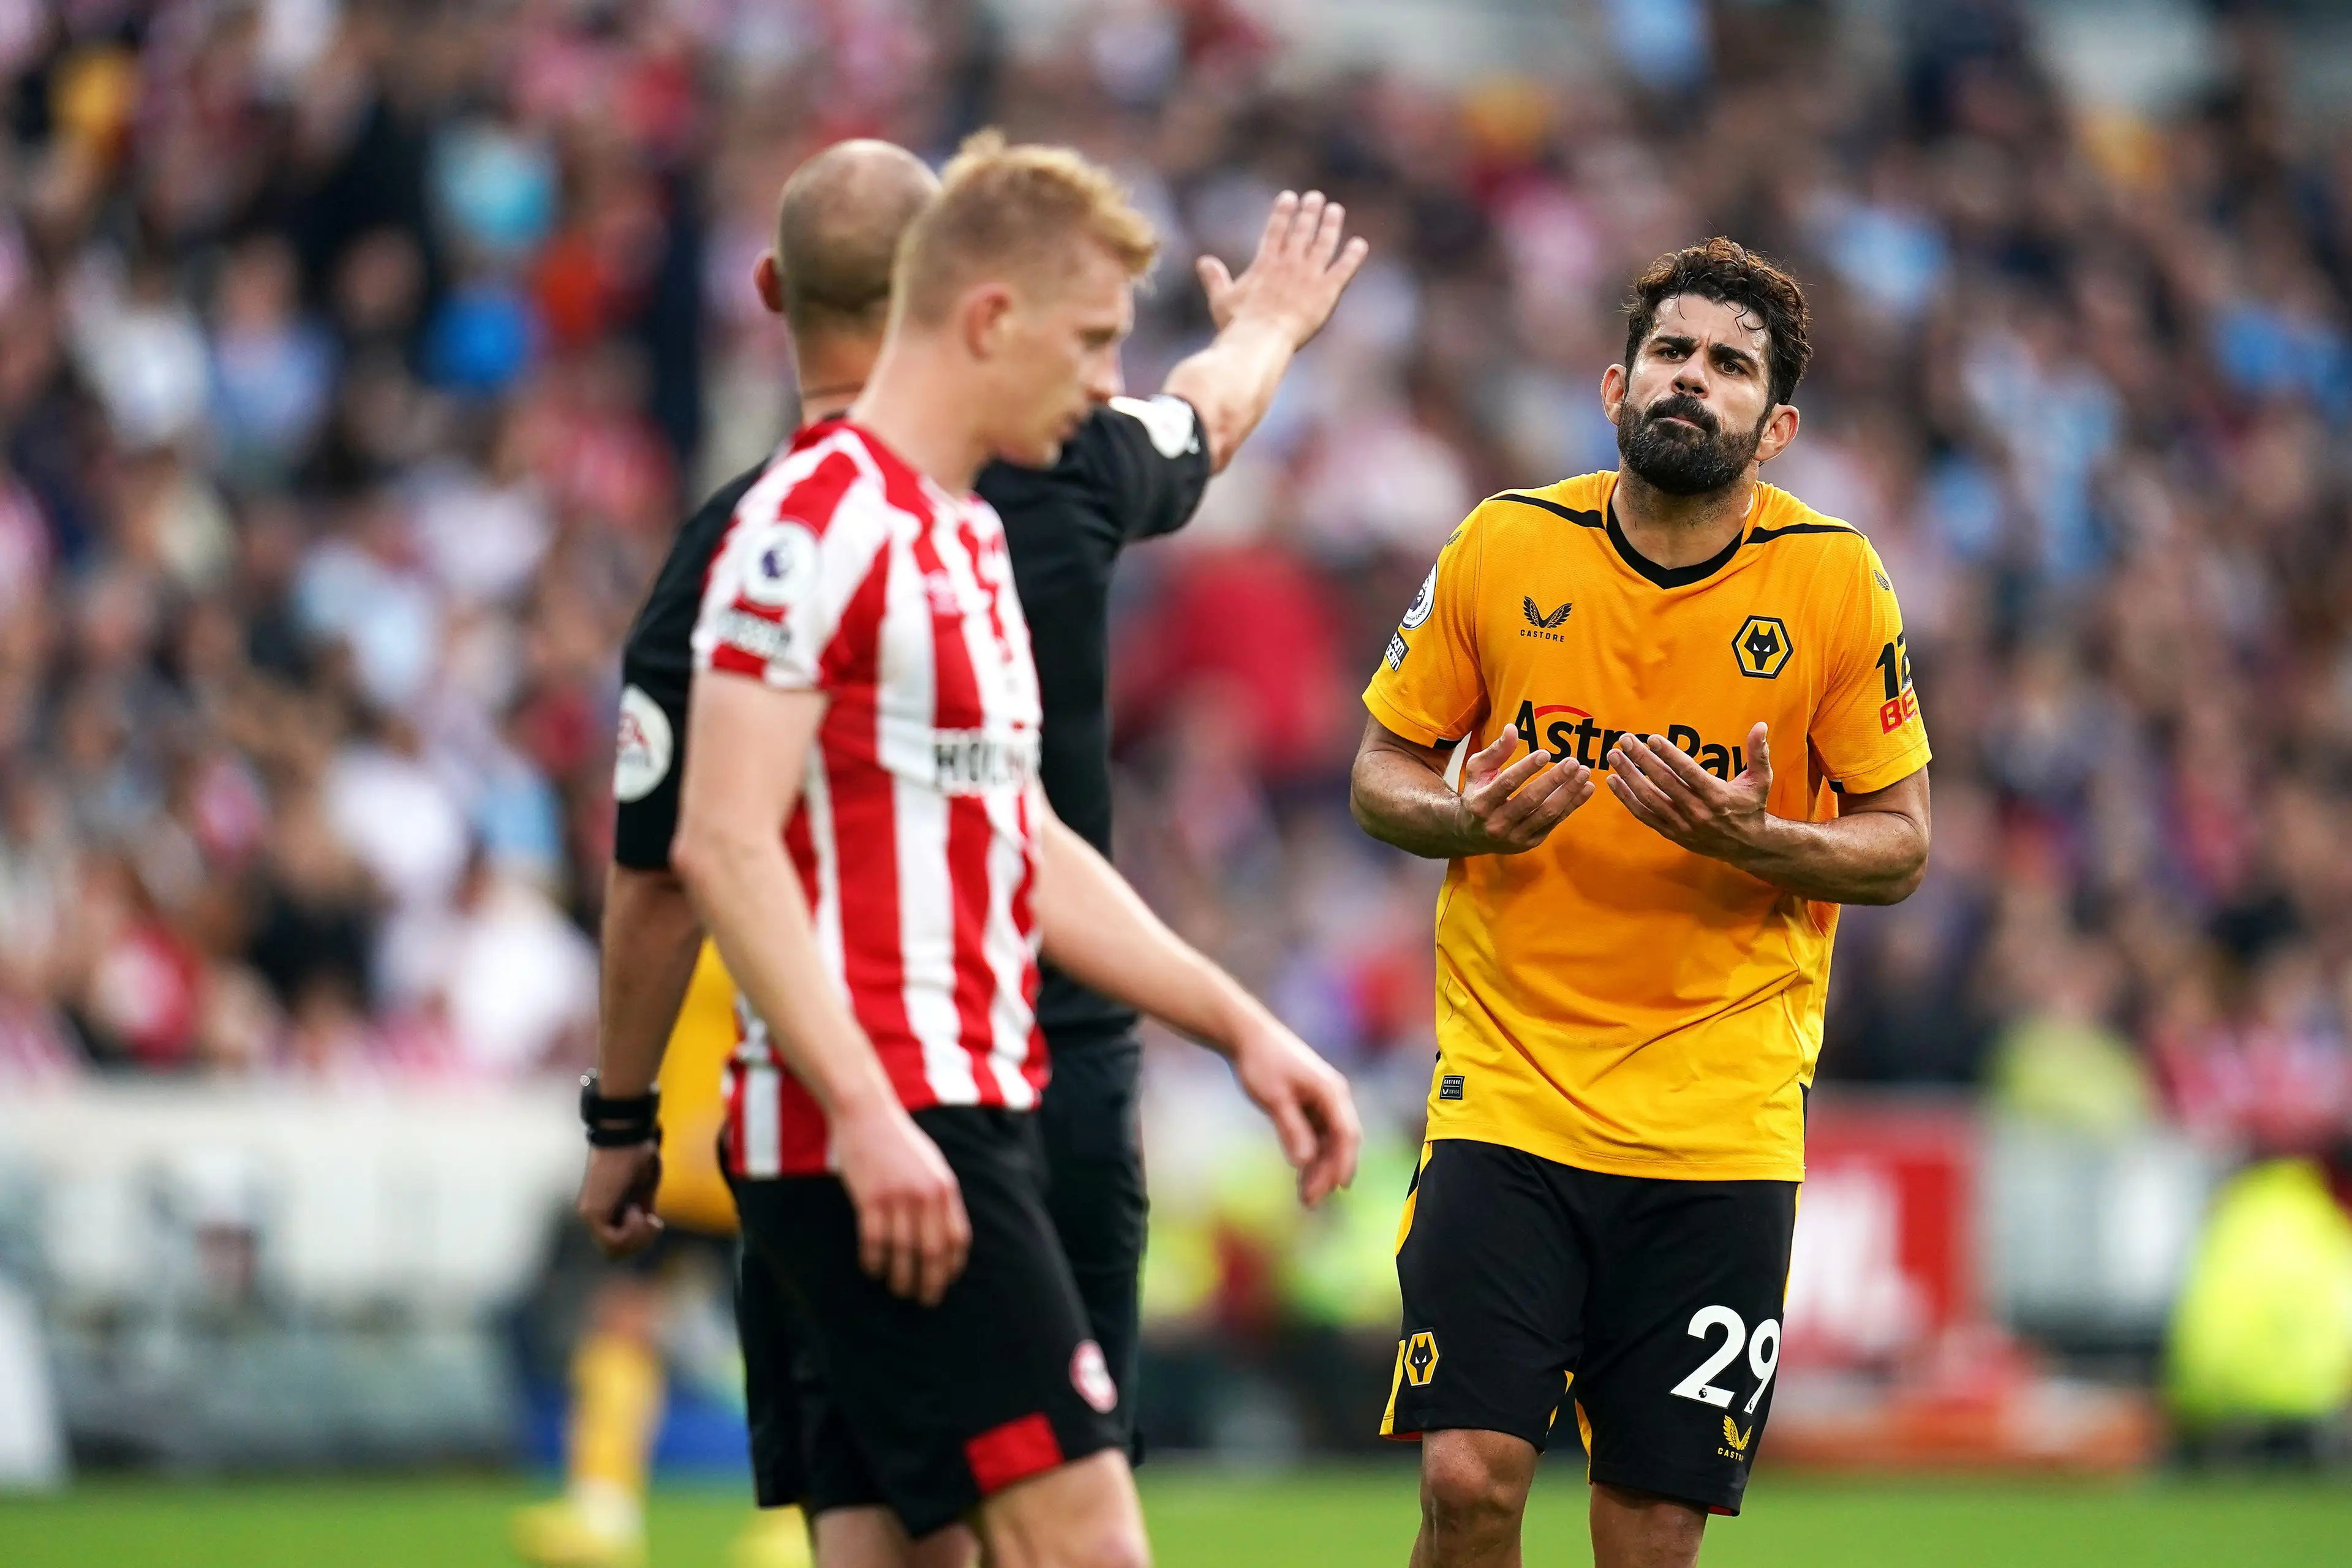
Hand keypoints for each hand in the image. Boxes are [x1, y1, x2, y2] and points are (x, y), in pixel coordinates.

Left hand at [577, 1142, 664, 1259]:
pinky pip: (613, 1241)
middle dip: (641, 1242)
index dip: (640, 1240)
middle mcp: (594, 1215)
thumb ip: (643, 1209)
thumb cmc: (637, 1154)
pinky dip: (631, 1231)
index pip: (619, 1244)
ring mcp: (591, 1215)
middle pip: (616, 1252)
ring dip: (637, 1237)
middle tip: (653, 1221)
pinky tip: (636, 1210)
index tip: (654, 1220)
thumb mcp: (645, 1189)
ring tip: (644, 1215)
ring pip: (613, 1251)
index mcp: (605, 1209)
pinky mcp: (593, 1212)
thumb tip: (649, 1225)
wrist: (627, 1134)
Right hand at [831, 1100, 970, 1305]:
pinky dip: (873, 1261)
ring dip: (900, 1278)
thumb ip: (940, 1196)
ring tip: (898, 1290)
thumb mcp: (932, 1165)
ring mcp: (898, 1197)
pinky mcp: (870, 1198)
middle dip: (931, 1282)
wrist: (867, 1113)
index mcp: (945, 1188)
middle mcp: (926, 1195)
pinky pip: (874, 1241)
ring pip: (903, 1252)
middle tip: (925, 1300)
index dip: (953, 1266)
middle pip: (933, 1253)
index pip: (958, 1239)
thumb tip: (947, 1234)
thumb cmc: (899, 1141)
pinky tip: (872, 1270)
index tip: (945, 1282)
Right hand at [1197, 190, 1369, 346]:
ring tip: (1335, 210)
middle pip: (1302, 230)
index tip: (1289, 197)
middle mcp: (1289, 264)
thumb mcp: (1222, 299)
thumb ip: (1215, 278)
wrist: (1261, 340)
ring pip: (1323, 243)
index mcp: (1265, 263)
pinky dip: (1352, 256)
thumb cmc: (1238, 324)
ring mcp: (1309, 276)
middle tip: (1315, 197)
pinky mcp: (1327, 292)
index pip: (1276, 229)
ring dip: (1330, 225)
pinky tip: (1360, 244)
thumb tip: (1203, 261)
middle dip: (1309, 212)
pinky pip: (1343, 269)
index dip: (1283, 211)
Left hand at [1230, 1014, 1362, 1205]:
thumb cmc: (1260, 1063)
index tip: (1338, 1188)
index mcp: (1331, 1092)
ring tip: (1304, 1197)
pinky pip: (1317, 1135)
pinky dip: (1311, 1155)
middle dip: (1328, 1173)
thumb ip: (1291, 1129)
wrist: (1246, 1036)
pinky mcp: (1310, 1103)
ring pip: (1329, 1142)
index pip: (1346, 1133)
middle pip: (1340, 1142)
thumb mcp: (1273, 1098)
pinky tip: (1301, 1176)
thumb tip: (1304, 1163)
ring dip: (1320, 1168)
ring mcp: (1322, 1100)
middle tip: (1309, 1202)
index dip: (1345, 1162)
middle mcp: (1333, 1096)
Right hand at [1453, 724, 1593, 853]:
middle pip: (1530, 800)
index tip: (1546, 753)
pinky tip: (1586, 789)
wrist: (1472, 835)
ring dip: (1568, 793)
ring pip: (1547, 813)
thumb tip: (1512, 729)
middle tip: (1573, 762)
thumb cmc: (1476, 794)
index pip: (1507, 784)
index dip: (1526, 768)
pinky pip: (1555, 822)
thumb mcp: (1477, 771)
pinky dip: (1572, 805)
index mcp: (1481, 803)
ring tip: (1584, 773)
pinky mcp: (1531, 842)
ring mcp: (1516, 836)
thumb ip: (1495, 751)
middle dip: (1554, 780)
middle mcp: (1497, 823)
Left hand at [1608, 722, 1773, 863]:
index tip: (1651, 738)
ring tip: (1614, 757)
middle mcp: (1698, 811)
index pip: (1687, 771)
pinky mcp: (1672, 833)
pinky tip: (1614, 782)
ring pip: (1649, 799)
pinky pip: (1644, 815)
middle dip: (1641, 760)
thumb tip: (1760, 725)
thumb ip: (1758, 752)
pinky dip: (1627, 799)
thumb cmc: (1751, 807)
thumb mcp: (1761, 780)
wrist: (1747, 846)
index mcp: (1717, 795)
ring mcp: (1682, 824)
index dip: (1668, 754)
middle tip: (1624, 741)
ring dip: (1629, 777)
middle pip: (1664, 782)